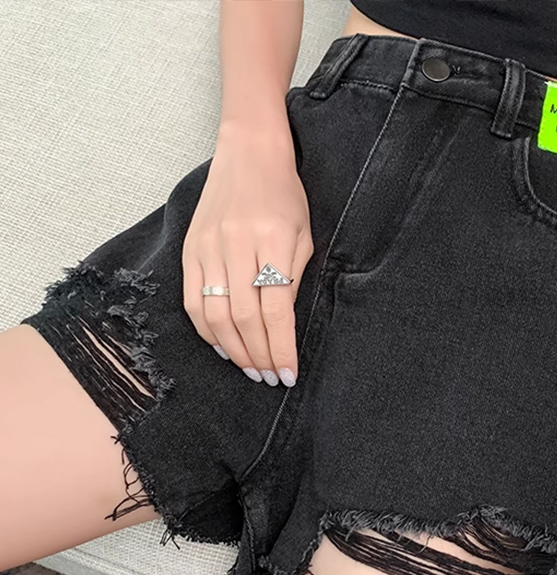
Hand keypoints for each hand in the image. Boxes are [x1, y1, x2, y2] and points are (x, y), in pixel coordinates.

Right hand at [182, 122, 313, 386]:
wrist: (249, 151)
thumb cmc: (285, 194)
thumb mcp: (304, 234)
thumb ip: (293, 279)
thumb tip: (281, 328)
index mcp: (274, 240)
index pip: (276, 310)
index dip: (281, 348)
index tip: (288, 373)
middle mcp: (237, 244)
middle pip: (244, 318)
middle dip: (259, 356)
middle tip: (270, 378)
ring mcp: (208, 246)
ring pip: (215, 315)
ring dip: (234, 350)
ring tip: (250, 369)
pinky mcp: (190, 248)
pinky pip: (193, 300)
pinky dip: (207, 331)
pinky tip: (224, 347)